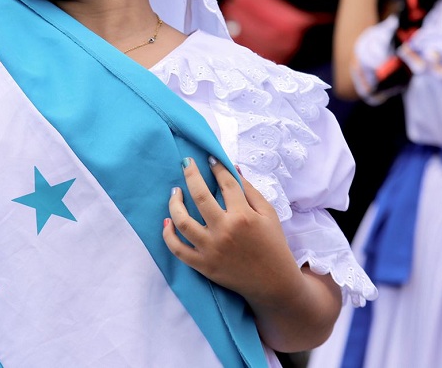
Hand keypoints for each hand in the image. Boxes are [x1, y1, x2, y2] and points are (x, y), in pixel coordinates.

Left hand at [163, 156, 300, 305]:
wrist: (274, 283)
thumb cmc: (273, 245)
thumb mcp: (269, 215)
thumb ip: (250, 191)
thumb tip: (233, 168)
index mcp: (243, 216)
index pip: (226, 183)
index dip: (217, 167)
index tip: (209, 159)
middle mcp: (224, 230)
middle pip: (200, 195)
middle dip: (191, 174)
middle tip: (186, 163)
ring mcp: (211, 249)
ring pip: (182, 221)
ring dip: (174, 203)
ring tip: (175, 191)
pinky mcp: (203, 265)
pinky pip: (178, 249)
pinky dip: (168, 235)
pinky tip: (167, 222)